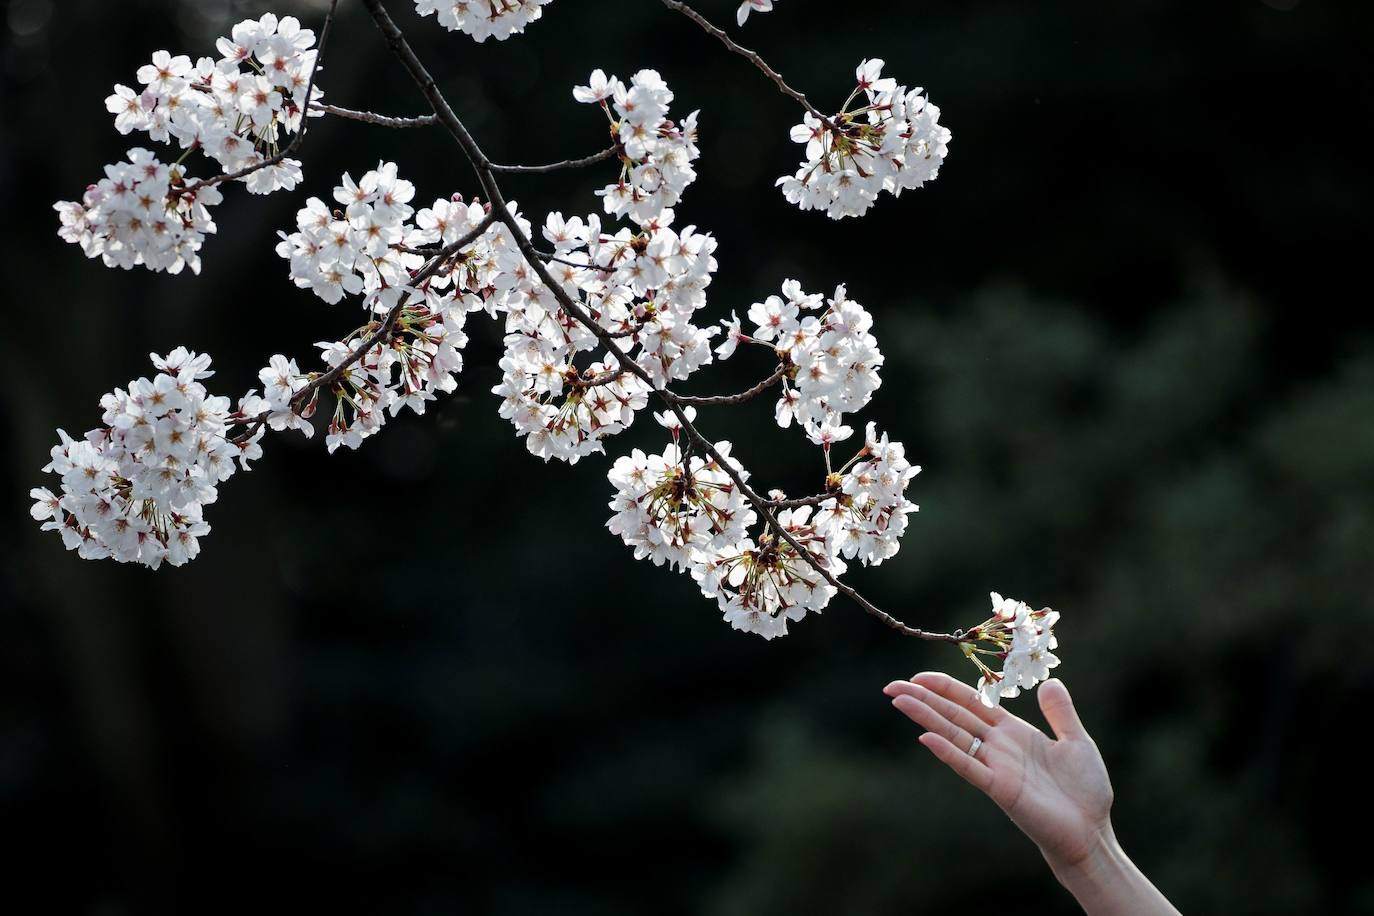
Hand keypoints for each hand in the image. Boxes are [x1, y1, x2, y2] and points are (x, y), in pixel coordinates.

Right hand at [883, 672, 1113, 870]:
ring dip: (926, 718)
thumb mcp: (1077, 742)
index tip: (918, 677)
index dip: (945, 688)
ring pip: (954, 735)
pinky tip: (926, 739)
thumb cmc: (1085, 791)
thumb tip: (1049, 681)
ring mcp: (996, 766)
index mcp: (1012, 731)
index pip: (972, 702)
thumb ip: (1061, 713)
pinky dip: (948, 752)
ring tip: (899, 701)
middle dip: (923, 699)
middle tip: (891, 686)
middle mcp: (998, 746)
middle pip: (954, 715)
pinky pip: (969, 767)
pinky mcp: (1000, 789)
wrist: (1091, 832)